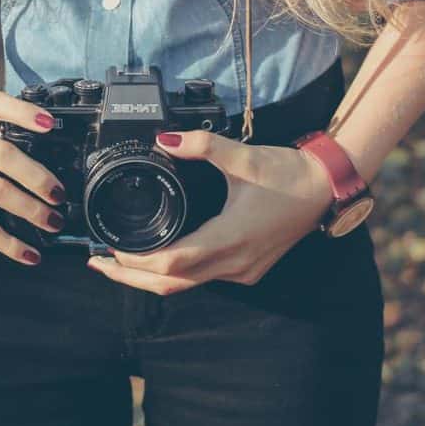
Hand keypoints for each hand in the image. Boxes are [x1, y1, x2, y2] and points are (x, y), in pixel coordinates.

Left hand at [86, 130, 333, 293]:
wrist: (326, 187)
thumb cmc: (289, 174)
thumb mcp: (243, 156)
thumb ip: (202, 145)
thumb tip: (166, 140)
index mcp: (230, 238)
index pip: (171, 262)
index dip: (136, 260)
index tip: (110, 247)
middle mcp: (235, 262)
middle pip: (171, 283)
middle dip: (131, 277)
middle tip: (98, 263)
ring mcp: (242, 270)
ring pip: (186, 285)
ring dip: (151, 278)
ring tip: (119, 264)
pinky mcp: (247, 268)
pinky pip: (203, 279)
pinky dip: (175, 273)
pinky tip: (159, 258)